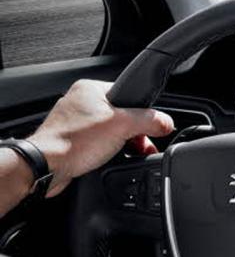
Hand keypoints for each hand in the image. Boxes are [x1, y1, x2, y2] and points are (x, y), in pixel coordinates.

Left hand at [27, 80, 173, 197]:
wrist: (47, 168)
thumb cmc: (73, 142)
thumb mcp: (123, 126)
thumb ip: (150, 121)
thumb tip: (166, 122)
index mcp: (90, 89)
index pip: (129, 96)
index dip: (143, 114)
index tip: (151, 128)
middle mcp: (80, 102)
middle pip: (122, 116)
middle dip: (135, 134)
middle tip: (140, 145)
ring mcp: (74, 122)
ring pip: (111, 131)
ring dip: (123, 144)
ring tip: (126, 154)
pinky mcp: (71, 141)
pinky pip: (99, 143)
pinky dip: (108, 152)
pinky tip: (109, 159)